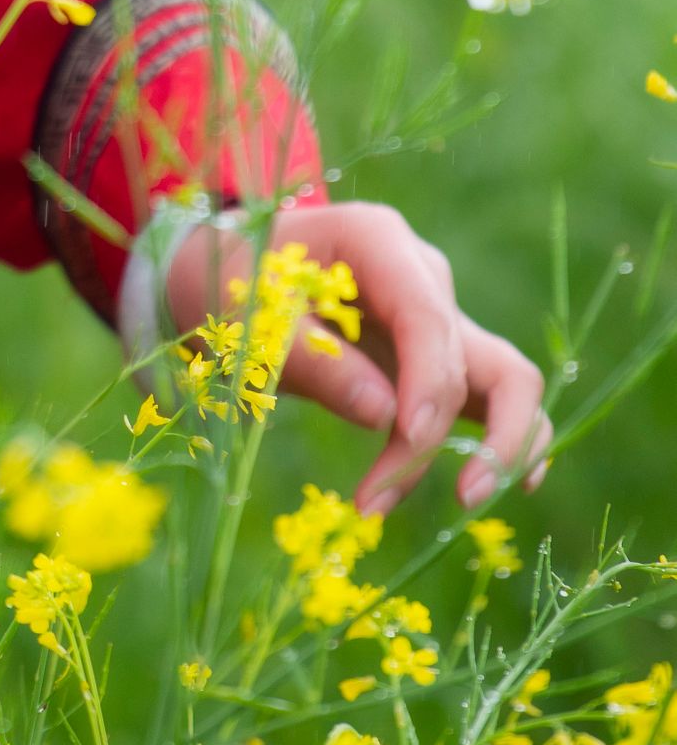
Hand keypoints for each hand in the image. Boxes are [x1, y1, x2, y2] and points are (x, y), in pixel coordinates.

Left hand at [164, 201, 550, 518]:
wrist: (228, 269)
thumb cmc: (232, 282)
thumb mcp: (249, 315)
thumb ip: (314, 360)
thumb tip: (385, 417)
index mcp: (375, 240)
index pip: (425, 316)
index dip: (427, 383)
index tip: (405, 439)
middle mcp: (422, 273)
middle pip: (462, 359)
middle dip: (430, 435)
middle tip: (380, 497)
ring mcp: (438, 313)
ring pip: (505, 377)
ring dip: (493, 445)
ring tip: (461, 504)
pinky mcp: (439, 354)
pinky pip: (496, 394)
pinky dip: (511, 437)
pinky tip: (517, 486)